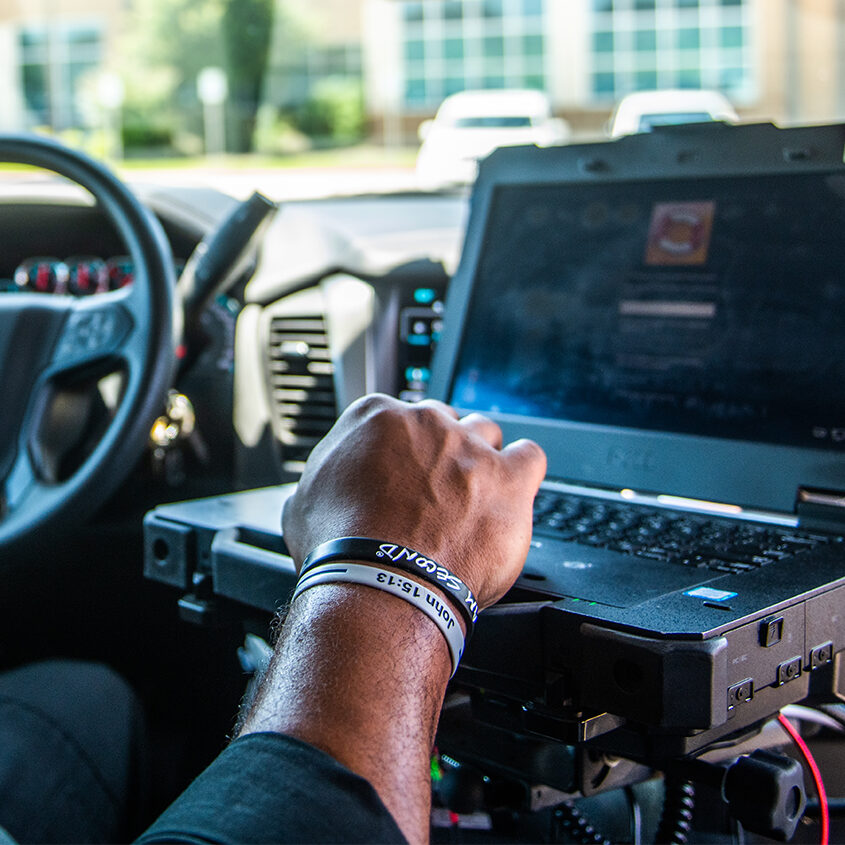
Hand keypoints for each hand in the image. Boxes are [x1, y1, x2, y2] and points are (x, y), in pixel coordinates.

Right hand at [282, 394, 545, 609]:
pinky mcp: (509, 479)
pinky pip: (531, 456)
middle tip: (434, 492)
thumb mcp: (303, 503)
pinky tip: (512, 492)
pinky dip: (524, 471)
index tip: (402, 472)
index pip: (399, 417)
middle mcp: (427, 422)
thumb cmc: (341, 549)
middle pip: (445, 422)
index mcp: (377, 418)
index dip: (402, 449)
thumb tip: (324, 487)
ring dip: (482, 459)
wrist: (379, 583)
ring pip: (487, 433)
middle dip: (441, 452)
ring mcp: (471, 448)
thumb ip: (326, 479)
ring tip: (472, 496)